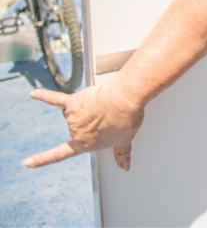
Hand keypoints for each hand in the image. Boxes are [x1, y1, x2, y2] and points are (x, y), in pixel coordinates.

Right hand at [23, 83, 143, 170]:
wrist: (124, 100)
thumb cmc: (126, 119)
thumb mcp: (124, 141)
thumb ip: (121, 154)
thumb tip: (125, 167)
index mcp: (84, 144)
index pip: (59, 154)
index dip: (42, 160)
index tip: (27, 163)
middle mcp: (75, 132)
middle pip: (78, 125)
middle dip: (91, 119)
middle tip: (108, 114)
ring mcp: (72, 117)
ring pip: (75, 111)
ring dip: (87, 106)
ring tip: (103, 104)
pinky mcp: (73, 102)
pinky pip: (55, 99)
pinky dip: (44, 96)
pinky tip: (33, 94)